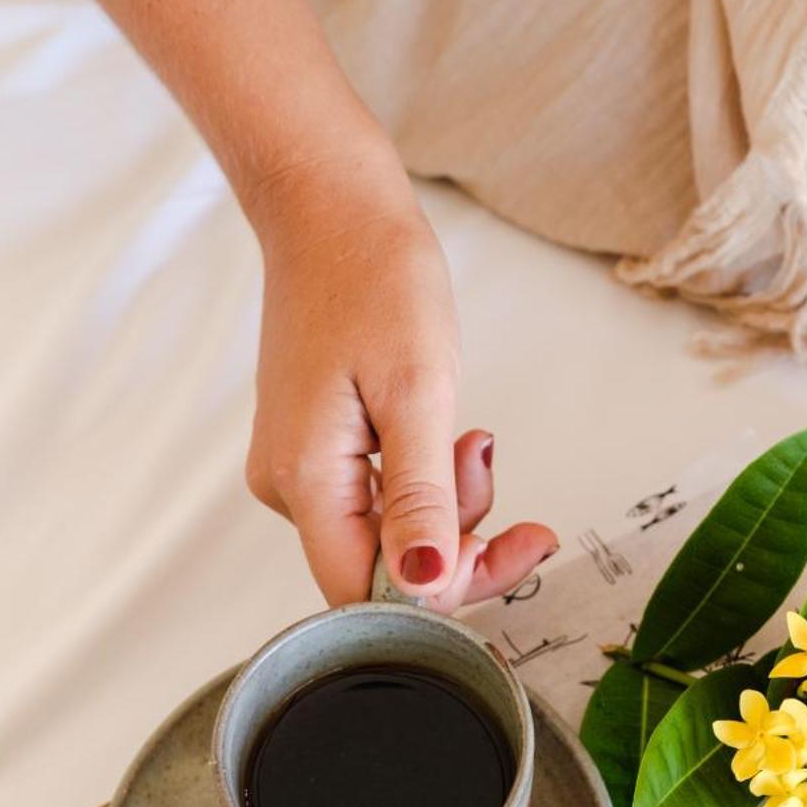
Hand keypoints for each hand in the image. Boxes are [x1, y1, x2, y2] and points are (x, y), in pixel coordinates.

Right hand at [244, 142, 557, 608]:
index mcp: (307, 480)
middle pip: (382, 574)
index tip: (517, 545)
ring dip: (447, 506)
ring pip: (387, 538)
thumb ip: (421, 497)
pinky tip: (444, 434)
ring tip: (469, 436)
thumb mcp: (418, 388)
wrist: (329, 211)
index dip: (447, 589)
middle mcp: (290, 488)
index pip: (371, 596)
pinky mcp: (317, 454)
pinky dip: (426, 481)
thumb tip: (423, 584)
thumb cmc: (371, 276)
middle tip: (502, 485)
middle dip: (458, 542)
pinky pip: (378, 501)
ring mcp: (300, 472)